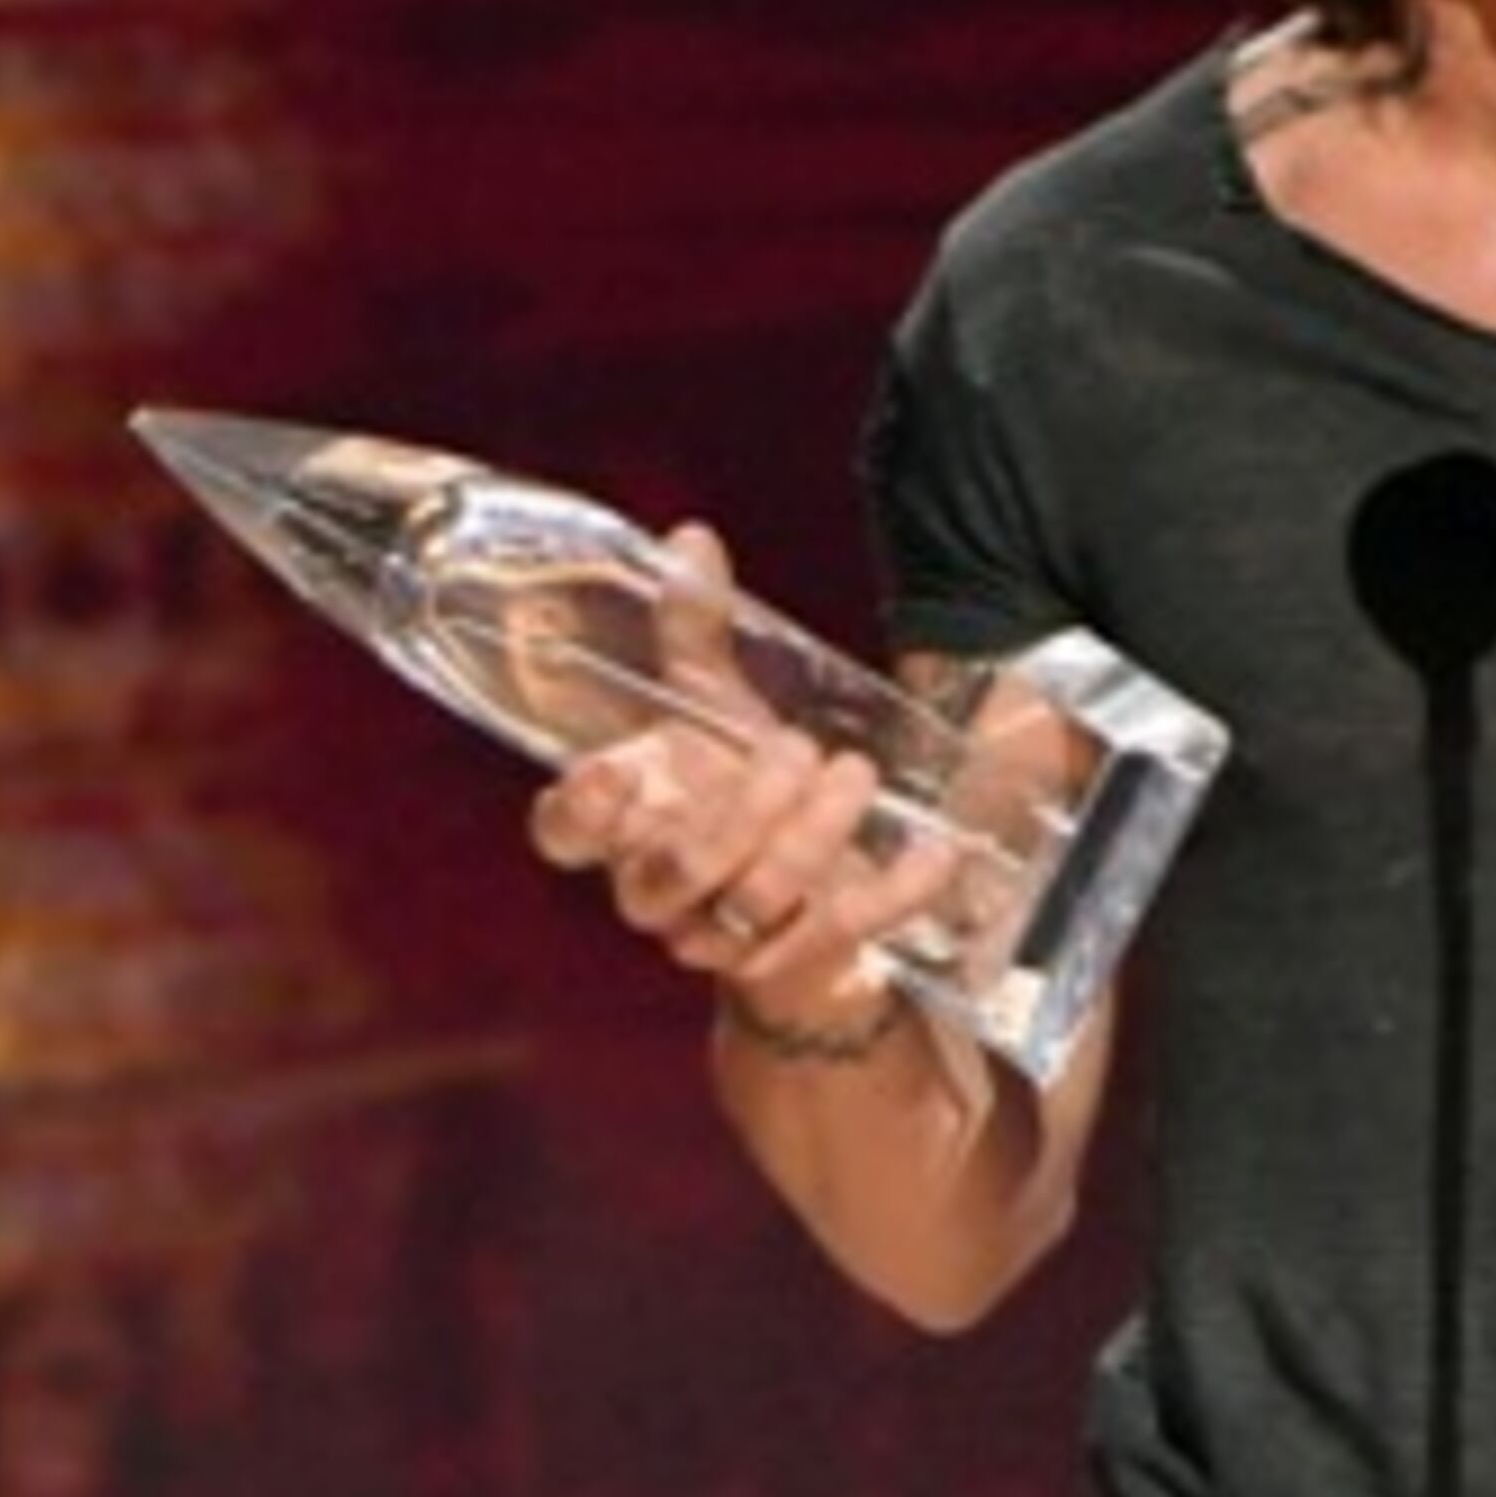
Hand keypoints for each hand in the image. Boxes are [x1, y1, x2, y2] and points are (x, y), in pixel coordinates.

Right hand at [526, 527, 963, 1015]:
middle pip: (673, 877)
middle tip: (796, 749)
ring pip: (753, 909)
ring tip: (856, 772)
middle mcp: (663, 893)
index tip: (616, 769)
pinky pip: (846, 932)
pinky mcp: (801, 957)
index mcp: (624, 828)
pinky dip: (894, 890)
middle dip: (739, 817)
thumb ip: (692, 632)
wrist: (798, 884)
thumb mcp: (711, 706)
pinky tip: (932, 849)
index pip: (563, 838)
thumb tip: (693, 539)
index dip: (581, 815)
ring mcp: (728, 938)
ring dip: (811, 840)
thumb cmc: (731, 782)